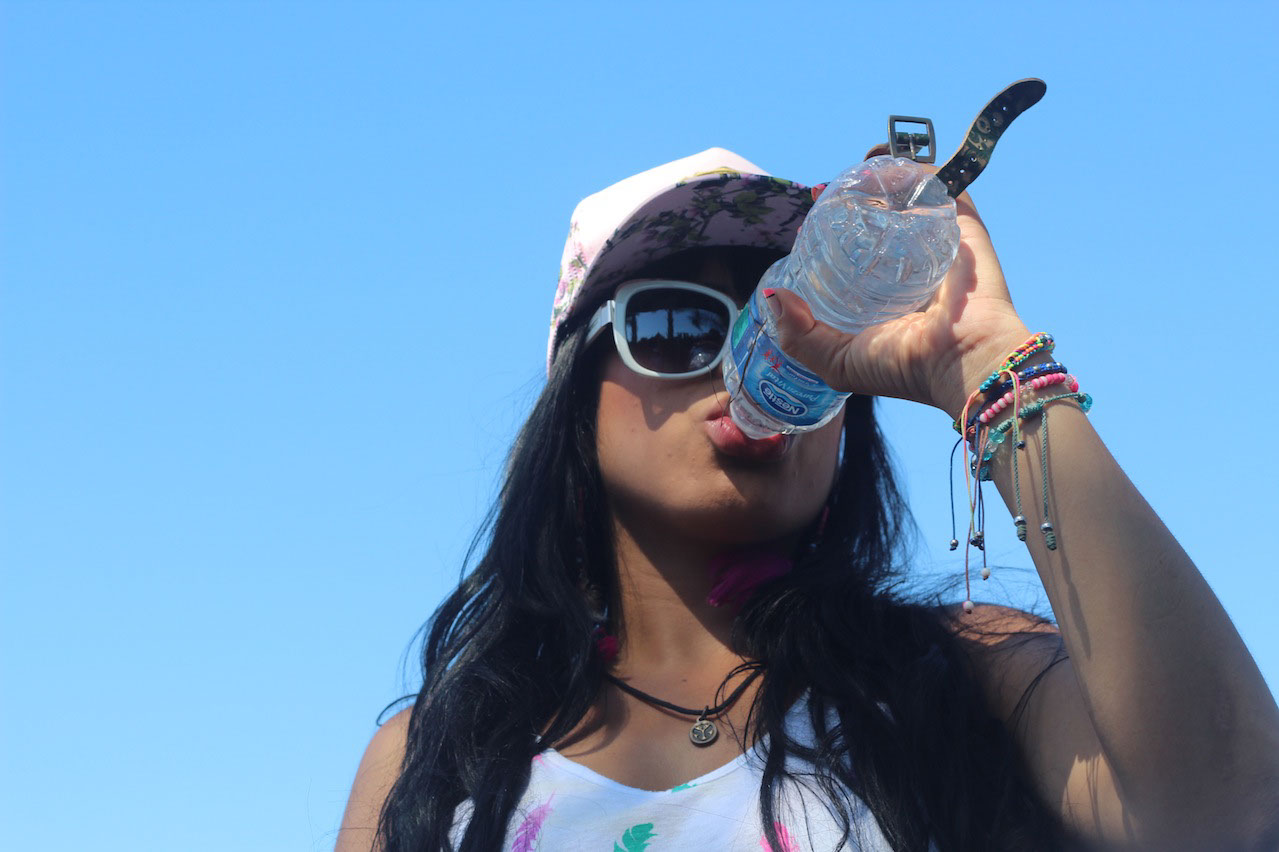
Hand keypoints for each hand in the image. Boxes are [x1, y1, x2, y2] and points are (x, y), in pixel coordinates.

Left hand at [767, 186, 1033, 420]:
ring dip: (889, 175)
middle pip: (884, 220)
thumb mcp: (834, 360)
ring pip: (913, 198)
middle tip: (833, 189)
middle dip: (862, 197)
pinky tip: (892, 158)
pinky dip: (923, 168)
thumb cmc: (899, 367)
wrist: (960, 362)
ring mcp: (940, 245)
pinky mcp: (966, 229)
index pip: (856, 254)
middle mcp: (912, 268)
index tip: (815, 214)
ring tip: (862, 165)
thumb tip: (773, 296)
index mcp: (884, 297)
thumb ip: (798, 336)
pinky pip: (946, 188)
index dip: (834, 232)